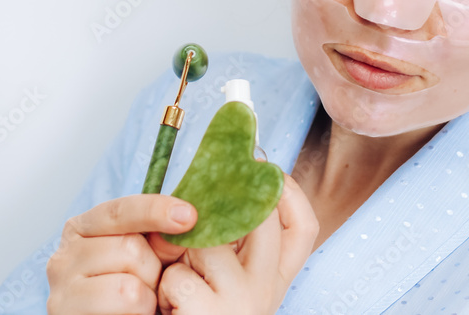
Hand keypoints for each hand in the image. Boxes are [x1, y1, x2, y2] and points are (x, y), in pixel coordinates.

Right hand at [46, 194, 196, 314]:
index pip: (120, 210)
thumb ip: (153, 237)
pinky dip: (140, 311)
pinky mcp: (66, 312)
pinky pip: (125, 304)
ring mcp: (62, 288)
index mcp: (82, 229)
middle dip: (154, 268)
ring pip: (129, 284)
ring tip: (143, 303)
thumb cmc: (122, 292)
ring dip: (148, 296)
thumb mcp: (138, 256)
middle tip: (153, 284)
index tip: (189, 216)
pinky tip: (133, 314)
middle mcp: (65, 255)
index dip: (156, 210)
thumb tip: (185, 218)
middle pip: (130, 246)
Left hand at [156, 173, 318, 314]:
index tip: (265, 167)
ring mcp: (243, 304)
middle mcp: (268, 291)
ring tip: (176, 278)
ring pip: (209, 244)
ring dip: (181, 254)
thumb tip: (225, 179)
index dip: (289, 191)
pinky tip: (168, 306)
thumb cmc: (191, 310)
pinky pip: (178, 276)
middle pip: (260, 220)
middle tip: (199, 202)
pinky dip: (164, 285)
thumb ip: (232, 239)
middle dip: (224, 206)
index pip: (304, 228)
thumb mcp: (222, 275)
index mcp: (276, 279)